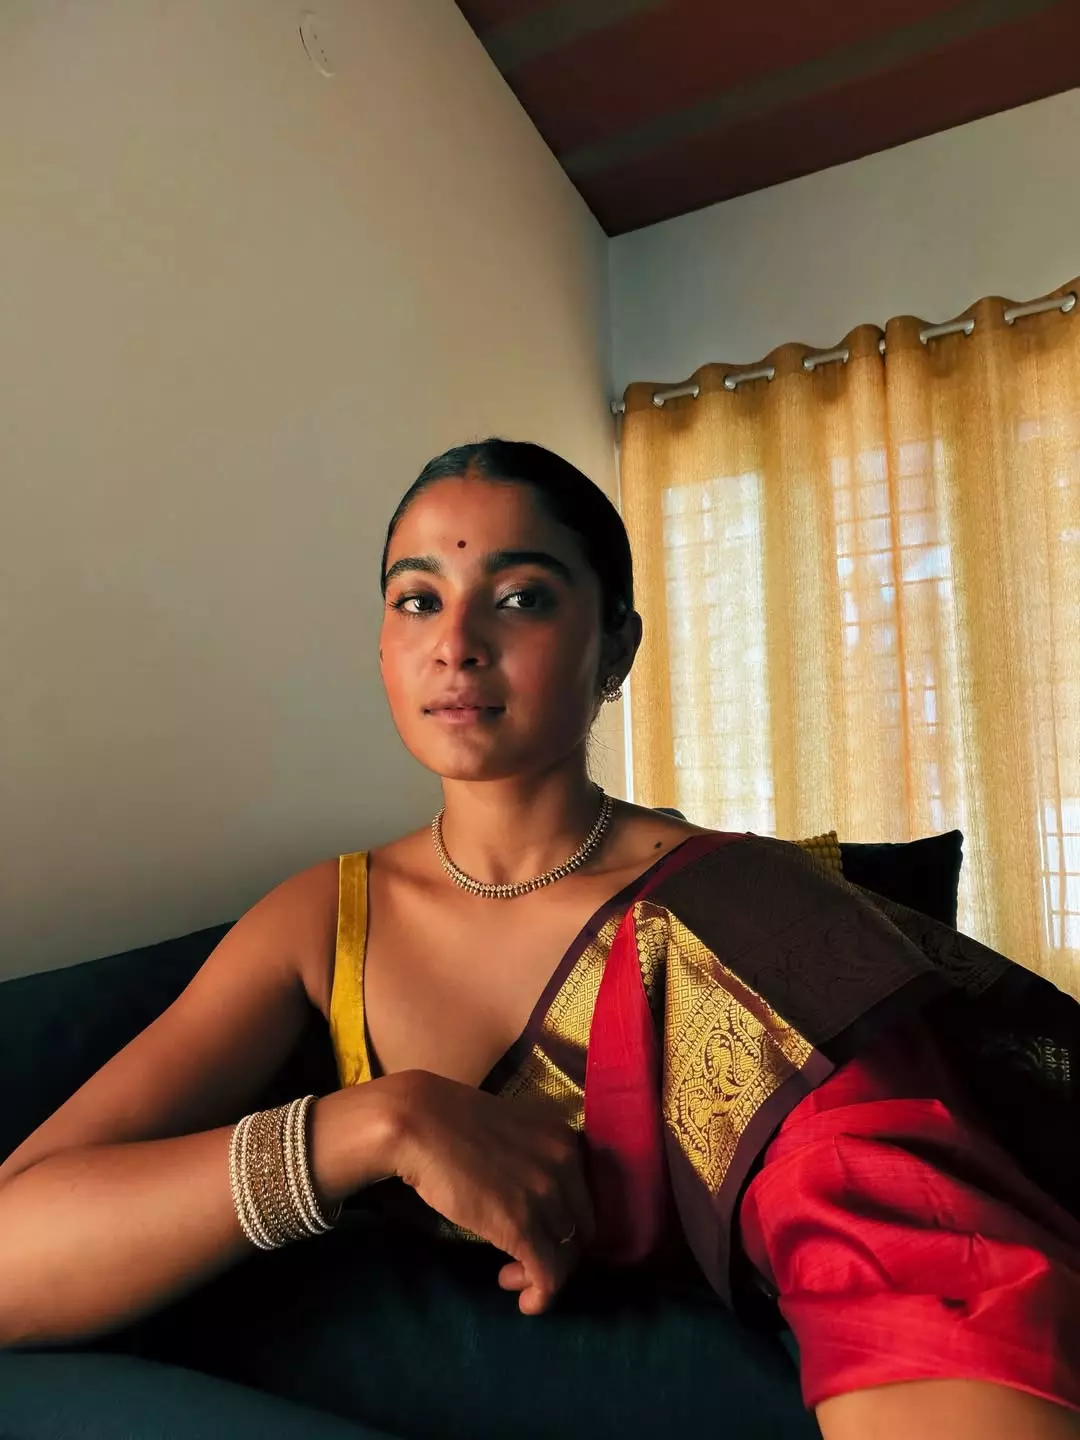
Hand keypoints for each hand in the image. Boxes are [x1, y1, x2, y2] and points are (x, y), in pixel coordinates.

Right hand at [384, 1070, 594, 1314]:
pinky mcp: (520, 1227)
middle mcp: (566, 1166)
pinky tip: (521, 1299)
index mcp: (566, 1140)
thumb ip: (536, 1158)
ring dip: (542, 1275)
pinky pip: (548, 1275)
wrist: (419, 1123)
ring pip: (567, 1256)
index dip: (567, 1224)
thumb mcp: (514, 1131)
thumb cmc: (454, 1124)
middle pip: (582, 1230)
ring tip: (510, 1274)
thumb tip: (538, 1198)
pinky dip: (540, 1296)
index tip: (542, 1234)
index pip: (586, 1198)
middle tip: (525, 1258)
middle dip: (559, 1252)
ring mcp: (545, 1197)